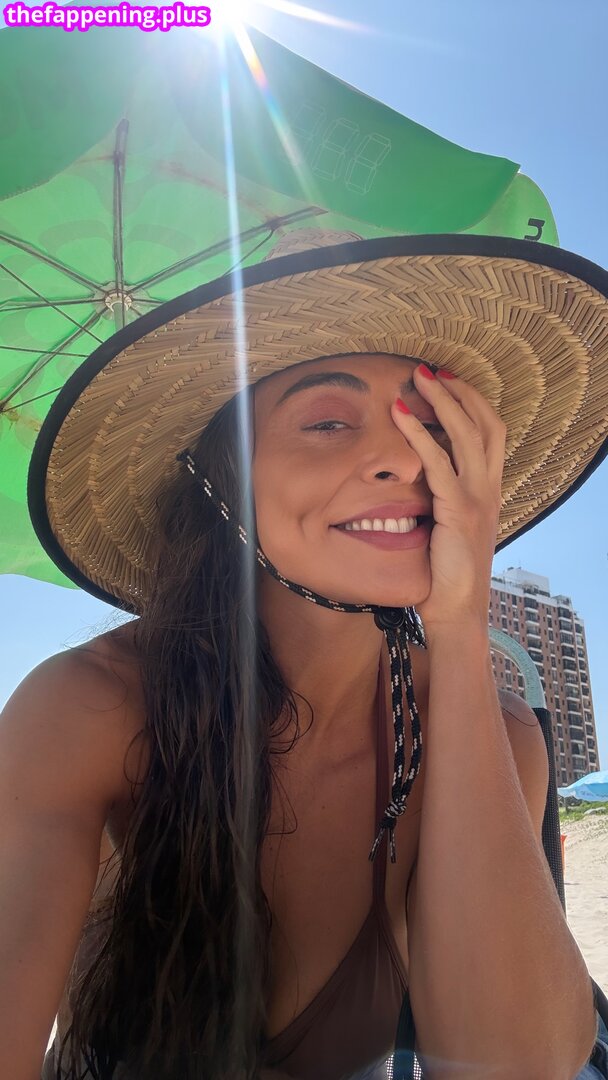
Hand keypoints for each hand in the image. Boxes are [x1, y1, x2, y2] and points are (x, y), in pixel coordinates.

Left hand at [392, 364, 506, 633]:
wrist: (456, 610)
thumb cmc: (448, 573)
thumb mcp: (450, 526)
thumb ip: (445, 499)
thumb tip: (422, 479)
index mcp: (490, 489)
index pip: (490, 431)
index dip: (471, 402)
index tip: (446, 382)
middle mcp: (489, 487)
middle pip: (484, 422)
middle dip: (458, 391)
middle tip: (430, 370)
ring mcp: (477, 497)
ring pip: (466, 433)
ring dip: (441, 401)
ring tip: (416, 378)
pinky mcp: (458, 510)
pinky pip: (438, 461)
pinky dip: (418, 433)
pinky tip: (400, 415)